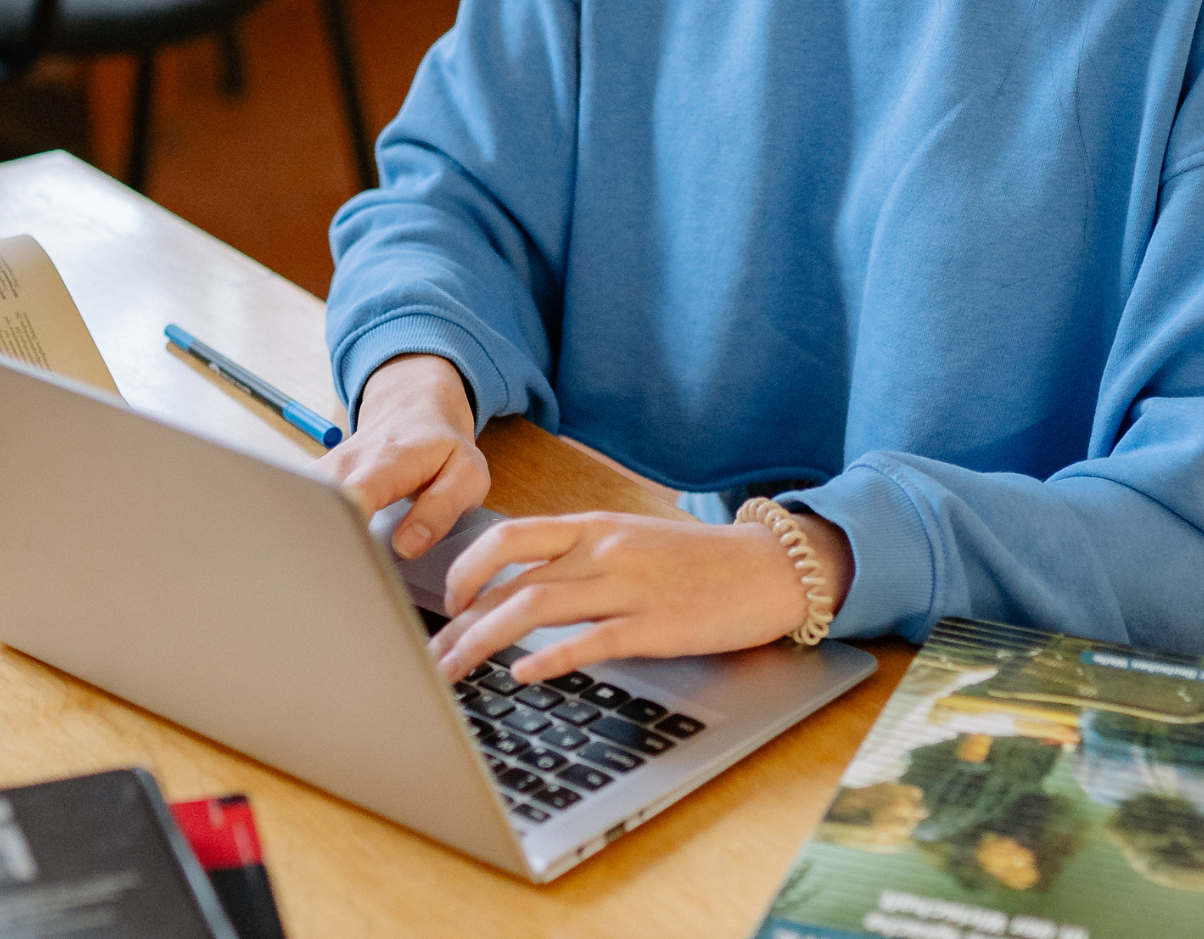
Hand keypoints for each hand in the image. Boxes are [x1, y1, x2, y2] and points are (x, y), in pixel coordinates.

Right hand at [310, 353, 486, 557]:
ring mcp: (325, 471)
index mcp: (387, 462)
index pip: (354, 495)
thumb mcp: (465, 475)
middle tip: (337, 581)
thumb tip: (408, 546)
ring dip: (308, 540)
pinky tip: (318, 553)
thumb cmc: (441, 447)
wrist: (414, 408)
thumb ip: (440, 510)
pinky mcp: (313, 480)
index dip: (347, 530)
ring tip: (325, 571)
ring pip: (300, 507)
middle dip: (321, 545)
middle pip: (317, 507)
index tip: (350, 564)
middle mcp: (347, 464)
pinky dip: (305, 531)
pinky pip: (299, 506)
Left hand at [427, 508, 854, 682]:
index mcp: (595, 528)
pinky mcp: (655, 627)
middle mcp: (604, 552)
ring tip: (456, 671)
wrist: (769, 569)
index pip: (510, 537)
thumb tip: (520, 587)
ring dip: (484, 642)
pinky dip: (549, 659)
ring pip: (536, 609)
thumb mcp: (631, 542)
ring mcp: (629, 589)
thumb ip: (580, 557)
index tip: (447, 602)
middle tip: (434, 652)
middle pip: (511, 581)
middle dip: (461, 620)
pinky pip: (590, 641)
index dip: (466, 568)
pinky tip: (523, 676)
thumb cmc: (698, 562)